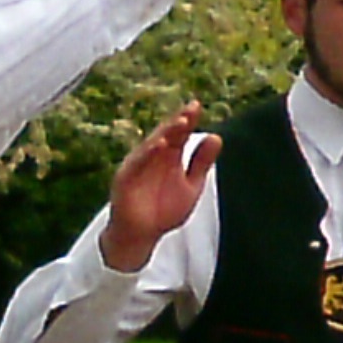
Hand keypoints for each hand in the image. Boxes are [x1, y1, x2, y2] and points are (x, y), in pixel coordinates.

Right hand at [103, 105, 217, 269]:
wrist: (142, 236)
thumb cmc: (164, 210)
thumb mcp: (191, 186)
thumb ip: (201, 163)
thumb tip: (217, 137)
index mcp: (170, 156)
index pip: (180, 134)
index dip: (188, 120)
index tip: (197, 106)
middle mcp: (154, 157)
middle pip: (167, 134)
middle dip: (178, 122)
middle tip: (191, 109)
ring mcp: (139, 165)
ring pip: (152, 144)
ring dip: (166, 133)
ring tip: (180, 123)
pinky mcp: (126, 178)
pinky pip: (137, 162)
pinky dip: (147, 153)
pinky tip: (160, 144)